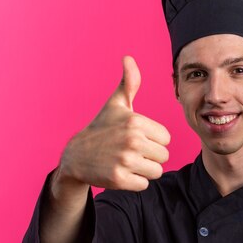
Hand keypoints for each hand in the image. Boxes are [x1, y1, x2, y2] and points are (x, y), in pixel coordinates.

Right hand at [58, 55, 170, 191]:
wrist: (76, 156)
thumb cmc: (102, 129)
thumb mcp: (116, 105)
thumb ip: (129, 83)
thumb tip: (128, 58)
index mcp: (136, 121)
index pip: (166, 139)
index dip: (153, 140)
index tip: (136, 138)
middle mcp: (132, 140)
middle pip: (164, 156)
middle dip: (150, 156)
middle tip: (130, 152)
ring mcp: (125, 160)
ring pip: (156, 171)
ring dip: (144, 170)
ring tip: (127, 162)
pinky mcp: (119, 179)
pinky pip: (144, 184)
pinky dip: (135, 182)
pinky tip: (121, 172)